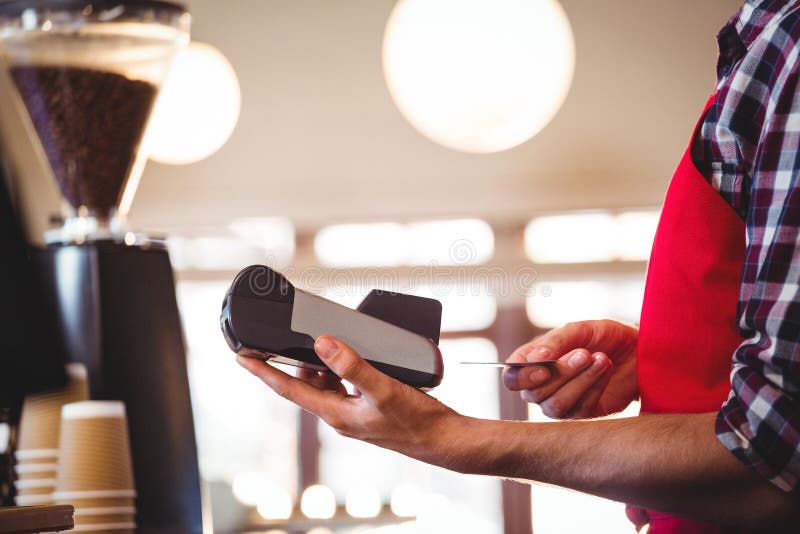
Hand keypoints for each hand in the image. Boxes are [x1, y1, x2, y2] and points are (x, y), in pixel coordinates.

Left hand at [236, 336, 462, 466]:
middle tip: (288, 338)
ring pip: (325, 384)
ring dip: (321, 364)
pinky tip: (352, 358)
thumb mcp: (381, 389)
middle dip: (295, 362)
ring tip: (326, 342)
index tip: (242, 358)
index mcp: (334, 413)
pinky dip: (340, 371)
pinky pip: (343, 386)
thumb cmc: (415, 421)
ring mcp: (353, 413)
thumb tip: (322, 344)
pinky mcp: (367, 409)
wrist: (442, 439)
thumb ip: (351, 366)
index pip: (289, 390)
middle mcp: (339, 415)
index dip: (263, 373)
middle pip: (305, 384)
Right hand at [502, 320, 638, 418]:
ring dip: (579, 381)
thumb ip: (554, 342)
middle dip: (561, 373)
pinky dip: (594, 386)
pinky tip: (606, 368)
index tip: (543, 368)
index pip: (512, 379)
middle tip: (585, 353)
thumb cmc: (603, 336)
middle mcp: (541, 387)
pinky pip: (580, 410)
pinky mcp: (583, 414)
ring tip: (601, 359)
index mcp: (532, 363)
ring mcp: (561, 403)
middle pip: (534, 393)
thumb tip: (534, 359)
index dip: (522, 377)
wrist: (638, 349)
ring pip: (555, 405)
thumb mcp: (578, 330)